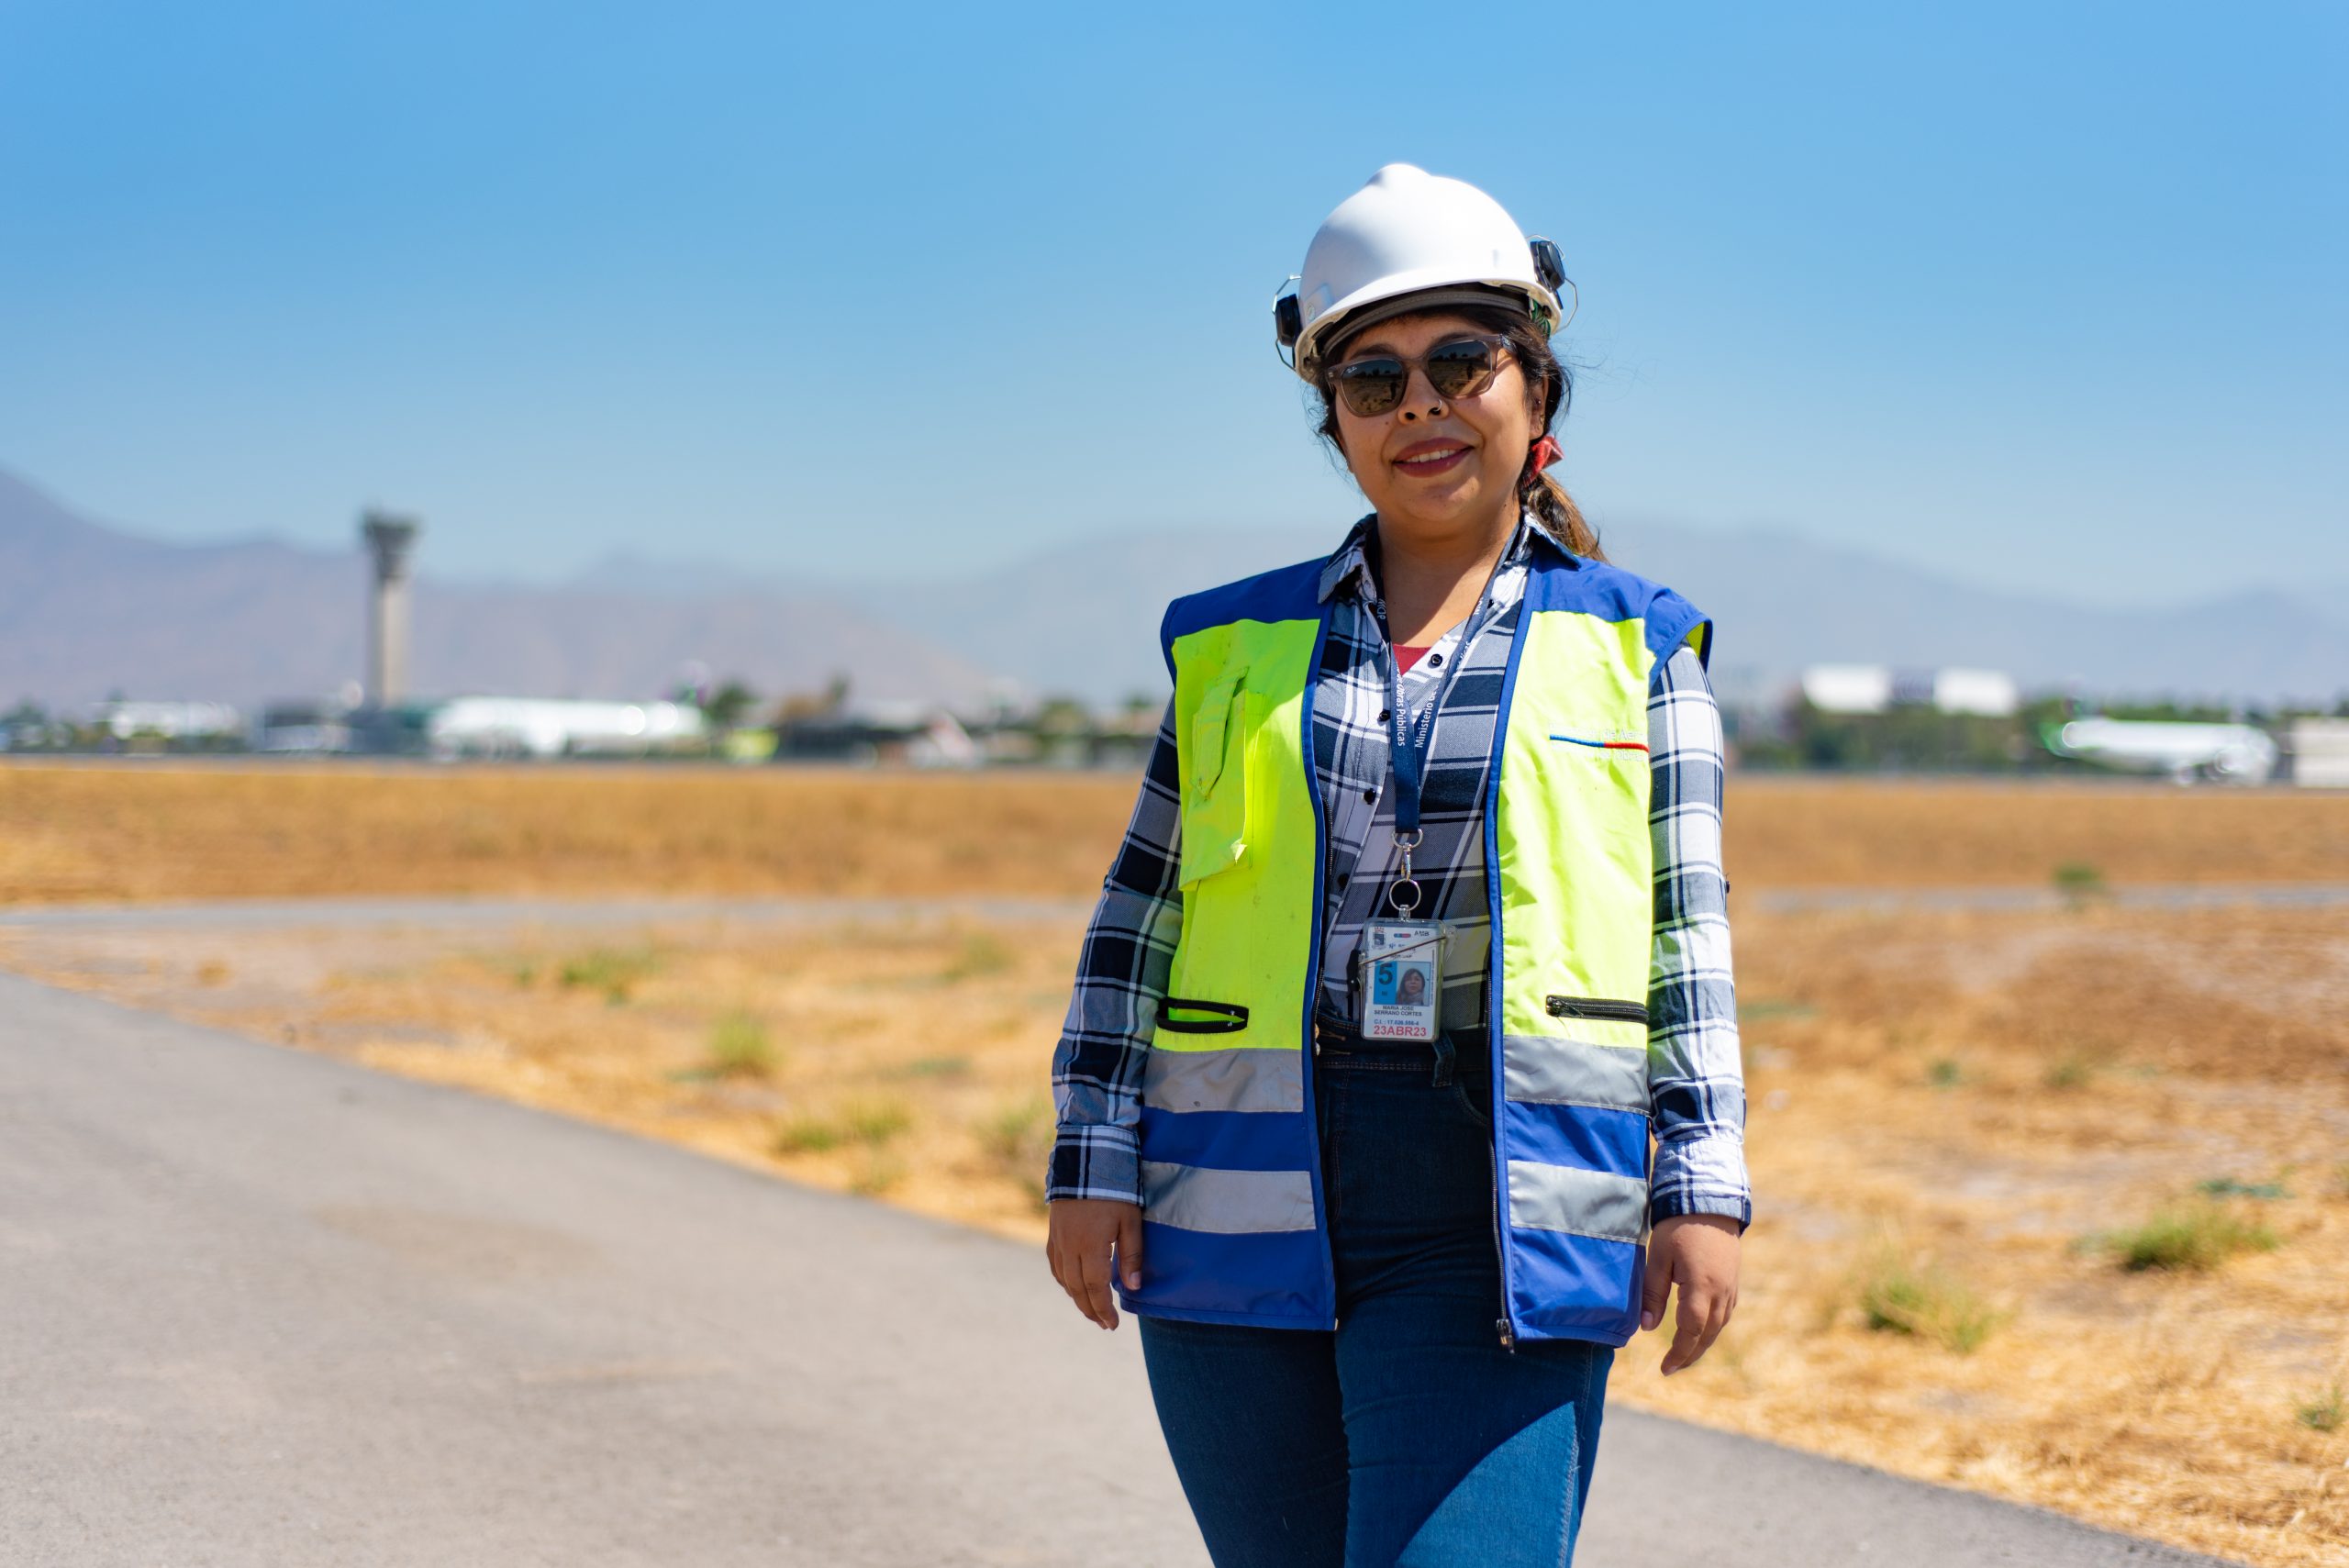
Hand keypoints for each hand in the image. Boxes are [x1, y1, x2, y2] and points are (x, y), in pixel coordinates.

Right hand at [1046, 1197, 1143, 1329]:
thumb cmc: (1115, 1189)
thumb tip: (1133, 1288)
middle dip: (1090, 1309)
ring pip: (1064, 1278)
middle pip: (1077, 1289)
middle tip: (1103, 1324)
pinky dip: (1064, 1279)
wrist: (1086, 1158)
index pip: (1095, 1288)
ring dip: (1076, 1297)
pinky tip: (1072, 1285)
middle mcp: (1069, 1247)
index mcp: (1090, 1247)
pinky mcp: (1053, 1230)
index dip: (1103, 1310)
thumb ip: (1131, 1255)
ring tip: (1091, 1309)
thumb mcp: (1130, 1221)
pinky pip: (1055, 1263)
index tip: (1112, 1325)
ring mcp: (1058, 1239)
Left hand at [1640, 1213, 1740, 1375]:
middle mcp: (1721, 1292)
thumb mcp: (1658, 1257)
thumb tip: (1646, 1327)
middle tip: (1671, 1369)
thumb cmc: (1679, 1227)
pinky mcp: (1733, 1282)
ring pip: (1719, 1326)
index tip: (1664, 1368)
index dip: (1678, 1352)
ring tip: (1684, 1355)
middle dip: (1690, 1355)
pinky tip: (1701, 1331)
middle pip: (1708, 1335)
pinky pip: (1725, 1313)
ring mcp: (1731, 1288)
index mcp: (1701, 1287)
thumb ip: (1652, 1292)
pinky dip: (1712, 1328)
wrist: (1710, 1202)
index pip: (1691, 1331)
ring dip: (1702, 1344)